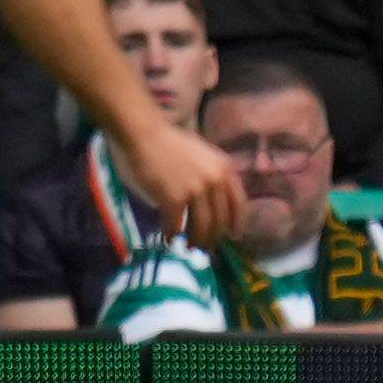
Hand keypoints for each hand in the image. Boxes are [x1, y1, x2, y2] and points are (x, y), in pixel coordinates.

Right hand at [114, 121, 244, 245]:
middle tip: (205, 247)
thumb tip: (212, 204)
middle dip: (212, 237)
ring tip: (189, 247)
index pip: (238, 204)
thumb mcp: (203, 155)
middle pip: (220, 219)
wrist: (144, 135)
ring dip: (195, 241)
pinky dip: (171, 235)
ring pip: (201, 226)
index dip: (236, 223)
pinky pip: (175, 224)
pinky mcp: (173, 198)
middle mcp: (215, 181)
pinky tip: (168, 239)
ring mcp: (195, 190)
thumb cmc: (168, 143)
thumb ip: (212, 175)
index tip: (232, 236)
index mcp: (225, 169)